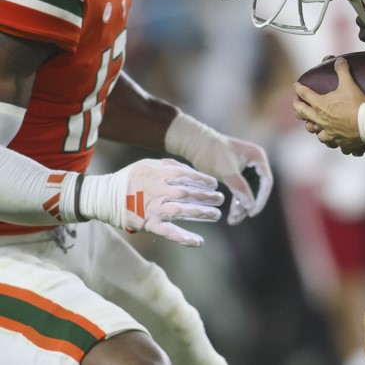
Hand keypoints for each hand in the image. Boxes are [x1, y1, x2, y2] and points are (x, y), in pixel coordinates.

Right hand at [82, 158, 223, 246]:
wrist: (103, 196)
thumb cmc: (130, 178)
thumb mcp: (148, 164)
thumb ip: (169, 165)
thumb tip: (190, 170)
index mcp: (158, 175)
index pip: (186, 175)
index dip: (202, 180)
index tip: (214, 184)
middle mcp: (157, 191)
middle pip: (186, 193)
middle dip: (205, 196)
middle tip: (220, 199)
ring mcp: (153, 208)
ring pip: (180, 211)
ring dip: (200, 213)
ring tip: (216, 215)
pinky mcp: (148, 224)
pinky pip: (168, 232)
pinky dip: (184, 238)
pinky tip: (199, 242)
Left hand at [165, 114, 274, 224]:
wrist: (195, 144)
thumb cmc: (212, 153)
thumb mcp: (227, 172)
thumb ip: (240, 188)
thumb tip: (250, 206)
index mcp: (258, 157)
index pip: (266, 181)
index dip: (261, 198)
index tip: (252, 212)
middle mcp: (256, 162)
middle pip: (259, 188)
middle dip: (249, 204)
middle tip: (240, 218)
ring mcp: (247, 167)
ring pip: (250, 191)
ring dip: (242, 205)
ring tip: (233, 220)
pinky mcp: (238, 172)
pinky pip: (241, 189)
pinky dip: (237, 200)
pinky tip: (231, 213)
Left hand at [293, 57, 364, 153]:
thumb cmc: (357, 104)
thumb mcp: (349, 84)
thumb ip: (342, 71)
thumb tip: (339, 60)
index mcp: (320, 105)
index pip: (304, 94)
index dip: (299, 88)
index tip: (296, 86)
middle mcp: (320, 120)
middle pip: (302, 114)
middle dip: (298, 108)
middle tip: (297, 105)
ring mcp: (328, 132)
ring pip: (315, 132)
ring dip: (313, 127)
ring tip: (314, 125)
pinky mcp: (339, 142)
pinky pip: (333, 144)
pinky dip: (333, 141)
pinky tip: (334, 140)